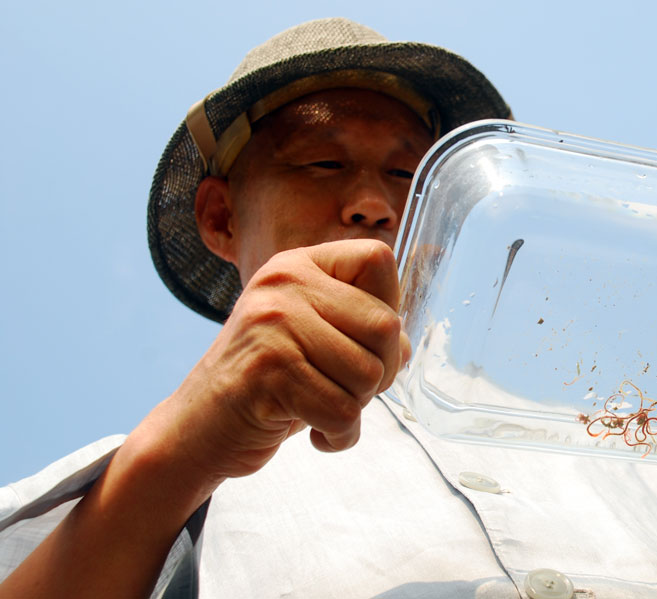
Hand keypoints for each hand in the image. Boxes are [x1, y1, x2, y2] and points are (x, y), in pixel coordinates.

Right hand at [157, 239, 409, 485]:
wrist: (197, 429)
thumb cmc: (269, 384)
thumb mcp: (313, 339)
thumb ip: (361, 328)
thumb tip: (406, 345)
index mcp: (298, 265)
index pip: (379, 260)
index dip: (387, 309)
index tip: (360, 341)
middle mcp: (284, 284)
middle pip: (385, 327)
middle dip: (379, 373)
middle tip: (342, 388)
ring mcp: (272, 325)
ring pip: (368, 375)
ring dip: (354, 408)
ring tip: (317, 406)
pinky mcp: (267, 372)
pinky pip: (342, 413)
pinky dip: (337, 435)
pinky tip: (311, 431)